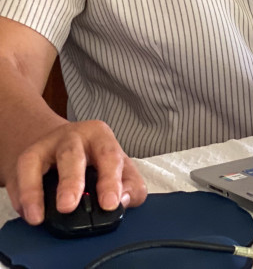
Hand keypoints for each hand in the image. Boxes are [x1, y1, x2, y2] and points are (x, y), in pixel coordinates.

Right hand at [7, 120, 146, 225]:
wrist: (60, 148)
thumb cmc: (96, 162)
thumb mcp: (120, 169)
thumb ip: (131, 186)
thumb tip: (124, 202)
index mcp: (101, 137)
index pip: (110, 156)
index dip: (110, 181)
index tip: (110, 204)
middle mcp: (75, 136)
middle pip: (73, 155)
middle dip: (71, 181)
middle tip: (68, 207)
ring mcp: (49, 144)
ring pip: (38, 163)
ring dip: (39, 190)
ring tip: (42, 215)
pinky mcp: (28, 156)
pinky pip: (22, 174)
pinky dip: (24, 195)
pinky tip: (30, 213)